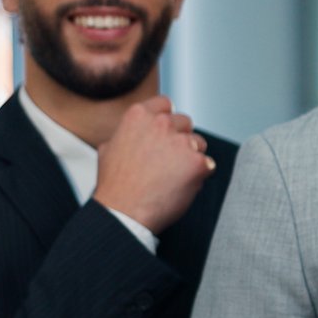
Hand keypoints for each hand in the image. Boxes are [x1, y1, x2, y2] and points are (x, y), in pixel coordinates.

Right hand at [94, 95, 211, 234]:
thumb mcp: (109, 148)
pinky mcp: (198, 162)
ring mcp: (181, 142)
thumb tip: (135, 130)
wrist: (123, 213)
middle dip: (180, 139)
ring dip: (191, 156)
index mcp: (138, 115)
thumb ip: (127, 132)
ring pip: (199, 142)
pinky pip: (208, 165)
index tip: (165, 134)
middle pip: (185, 122)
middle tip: (167, 162)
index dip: (167, 120)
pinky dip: (199, 176)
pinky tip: (181, 187)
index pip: (165, 104)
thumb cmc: (115, 185)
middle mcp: (161, 124)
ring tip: (172, 177)